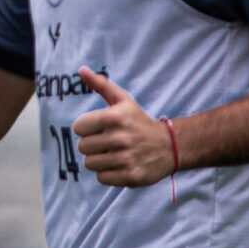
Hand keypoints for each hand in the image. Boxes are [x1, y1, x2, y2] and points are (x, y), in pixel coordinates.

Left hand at [72, 69, 173, 185]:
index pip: (77, 128)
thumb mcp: (123, 100)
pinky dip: (109, 173)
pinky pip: (101, 178)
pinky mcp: (129, 176)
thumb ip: (101, 85)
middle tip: (111, 142)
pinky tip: (121, 165)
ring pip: (90, 164)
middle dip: (94, 145)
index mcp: (114, 117)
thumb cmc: (139, 122)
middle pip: (82, 147)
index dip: (88, 128)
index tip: (102, 128)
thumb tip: (81, 70)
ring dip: (100, 160)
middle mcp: (119, 138)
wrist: (171, 146)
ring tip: (115, 153)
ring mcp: (125, 158)